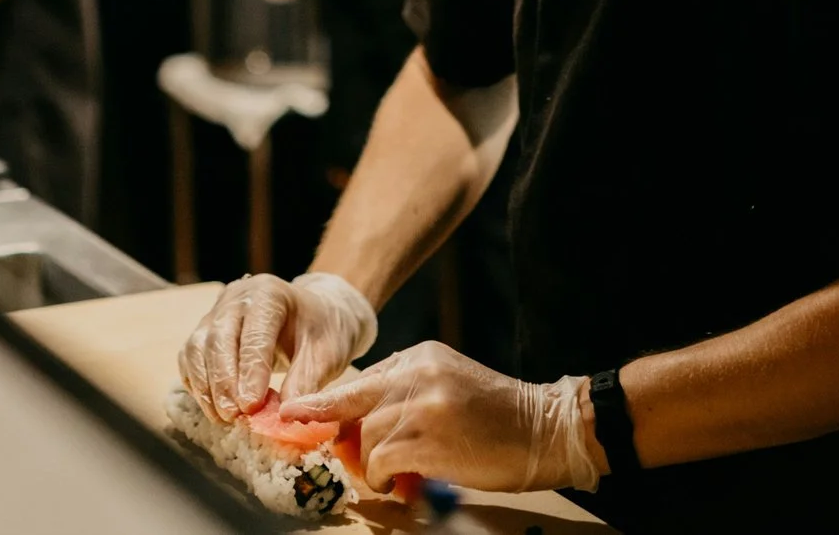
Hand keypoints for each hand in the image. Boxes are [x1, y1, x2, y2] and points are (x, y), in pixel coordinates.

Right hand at [178, 271, 377, 421]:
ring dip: (207, 387)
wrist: (315, 315)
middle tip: (233, 416)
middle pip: (219, 339)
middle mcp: (237, 297)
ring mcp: (217, 311)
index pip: (254, 334)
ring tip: (223, 418)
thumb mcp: (326, 355)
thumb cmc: (323, 332)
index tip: (250, 406)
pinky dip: (197, 384)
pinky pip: (190, 357)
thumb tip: (284, 417)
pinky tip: (212, 408)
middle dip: (223, 382)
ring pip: (198, 348)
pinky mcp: (206, 330)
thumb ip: (305, 382)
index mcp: (270, 293)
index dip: (250, 371)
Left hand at [280, 342, 604, 494]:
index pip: (360, 380)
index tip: (293, 414)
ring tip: (389, 474)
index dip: (327, 404)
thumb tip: (356, 424)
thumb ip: (404, 393)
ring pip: (365, 436)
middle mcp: (417, 373)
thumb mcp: (446, 384)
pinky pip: (382, 460)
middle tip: (325, 448)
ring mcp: (423, 404)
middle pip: (352, 404)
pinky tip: (399, 482)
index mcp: (419, 357)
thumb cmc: (495, 417)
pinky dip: (382, 477)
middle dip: (333, 431)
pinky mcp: (429, 438)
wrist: (545, 429)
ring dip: (369, 463)